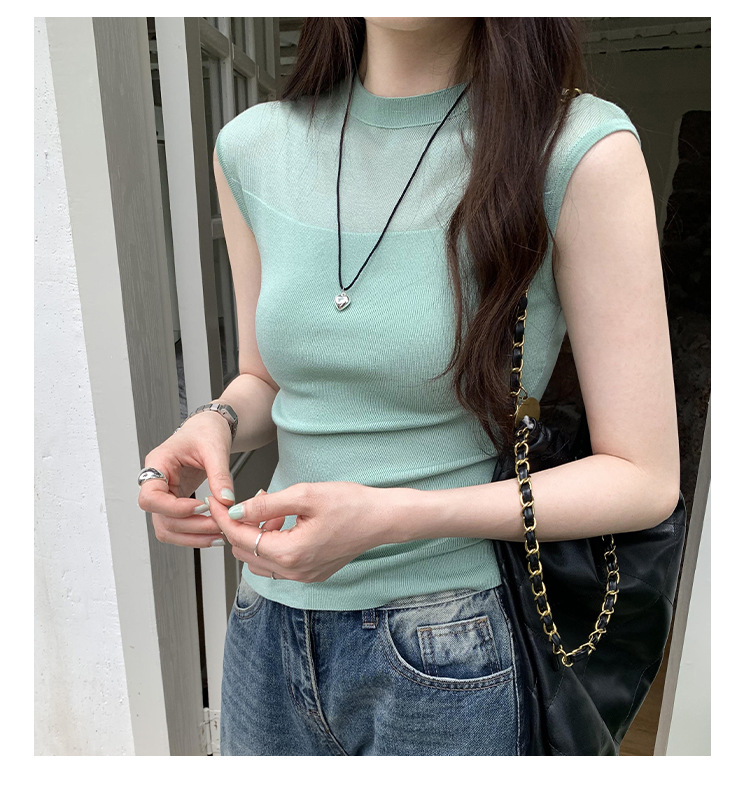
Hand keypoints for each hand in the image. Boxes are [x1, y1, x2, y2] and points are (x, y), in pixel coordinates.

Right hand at [138, 411, 238, 547]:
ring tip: (220, 535)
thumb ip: (220, 475)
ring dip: (193, 537)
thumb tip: (226, 500)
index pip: (150, 497)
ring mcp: (166, 494)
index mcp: (158, 463)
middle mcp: (157, 482)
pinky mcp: (176, 502)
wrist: (209, 428)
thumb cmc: (205, 430)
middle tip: (219, 525)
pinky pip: (179, 526)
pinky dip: (195, 535)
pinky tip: (214, 534)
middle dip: (191, 526)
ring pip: (168, 528)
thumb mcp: (215, 447)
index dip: (174, 508)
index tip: (201, 506)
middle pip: (160, 518)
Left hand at [208, 481, 393, 581]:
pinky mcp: (312, 573)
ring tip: (272, 510)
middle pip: (246, 553)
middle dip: (240, 526)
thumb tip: (235, 510)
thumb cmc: (350, 504)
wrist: (382, 518)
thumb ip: (266, 505)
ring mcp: (304, 576)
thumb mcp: (304, 495)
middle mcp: (294, 572)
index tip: (213, 501)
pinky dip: (272, 544)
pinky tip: (284, 523)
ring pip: (260, 560)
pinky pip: (278, 563)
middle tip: (250, 500)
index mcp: (290, 553)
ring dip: (256, 536)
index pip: (241, 538)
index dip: (223, 517)